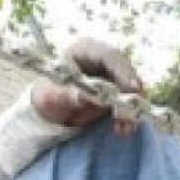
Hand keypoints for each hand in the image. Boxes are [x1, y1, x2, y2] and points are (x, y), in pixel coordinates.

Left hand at [32, 37, 146, 133]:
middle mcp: (104, 59)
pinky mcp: (119, 90)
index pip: (109, 55)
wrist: (50, 106)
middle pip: (126, 72)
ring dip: (131, 109)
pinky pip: (129, 102)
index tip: (132, 89)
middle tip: (130, 114)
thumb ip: (65, 95)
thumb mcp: (50, 96)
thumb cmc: (47, 94)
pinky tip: (123, 130)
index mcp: (85, 49)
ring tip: (125, 128)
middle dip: (130, 94)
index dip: (123, 71)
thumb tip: (83, 97)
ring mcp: (114, 74)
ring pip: (131, 89)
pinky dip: (127, 116)